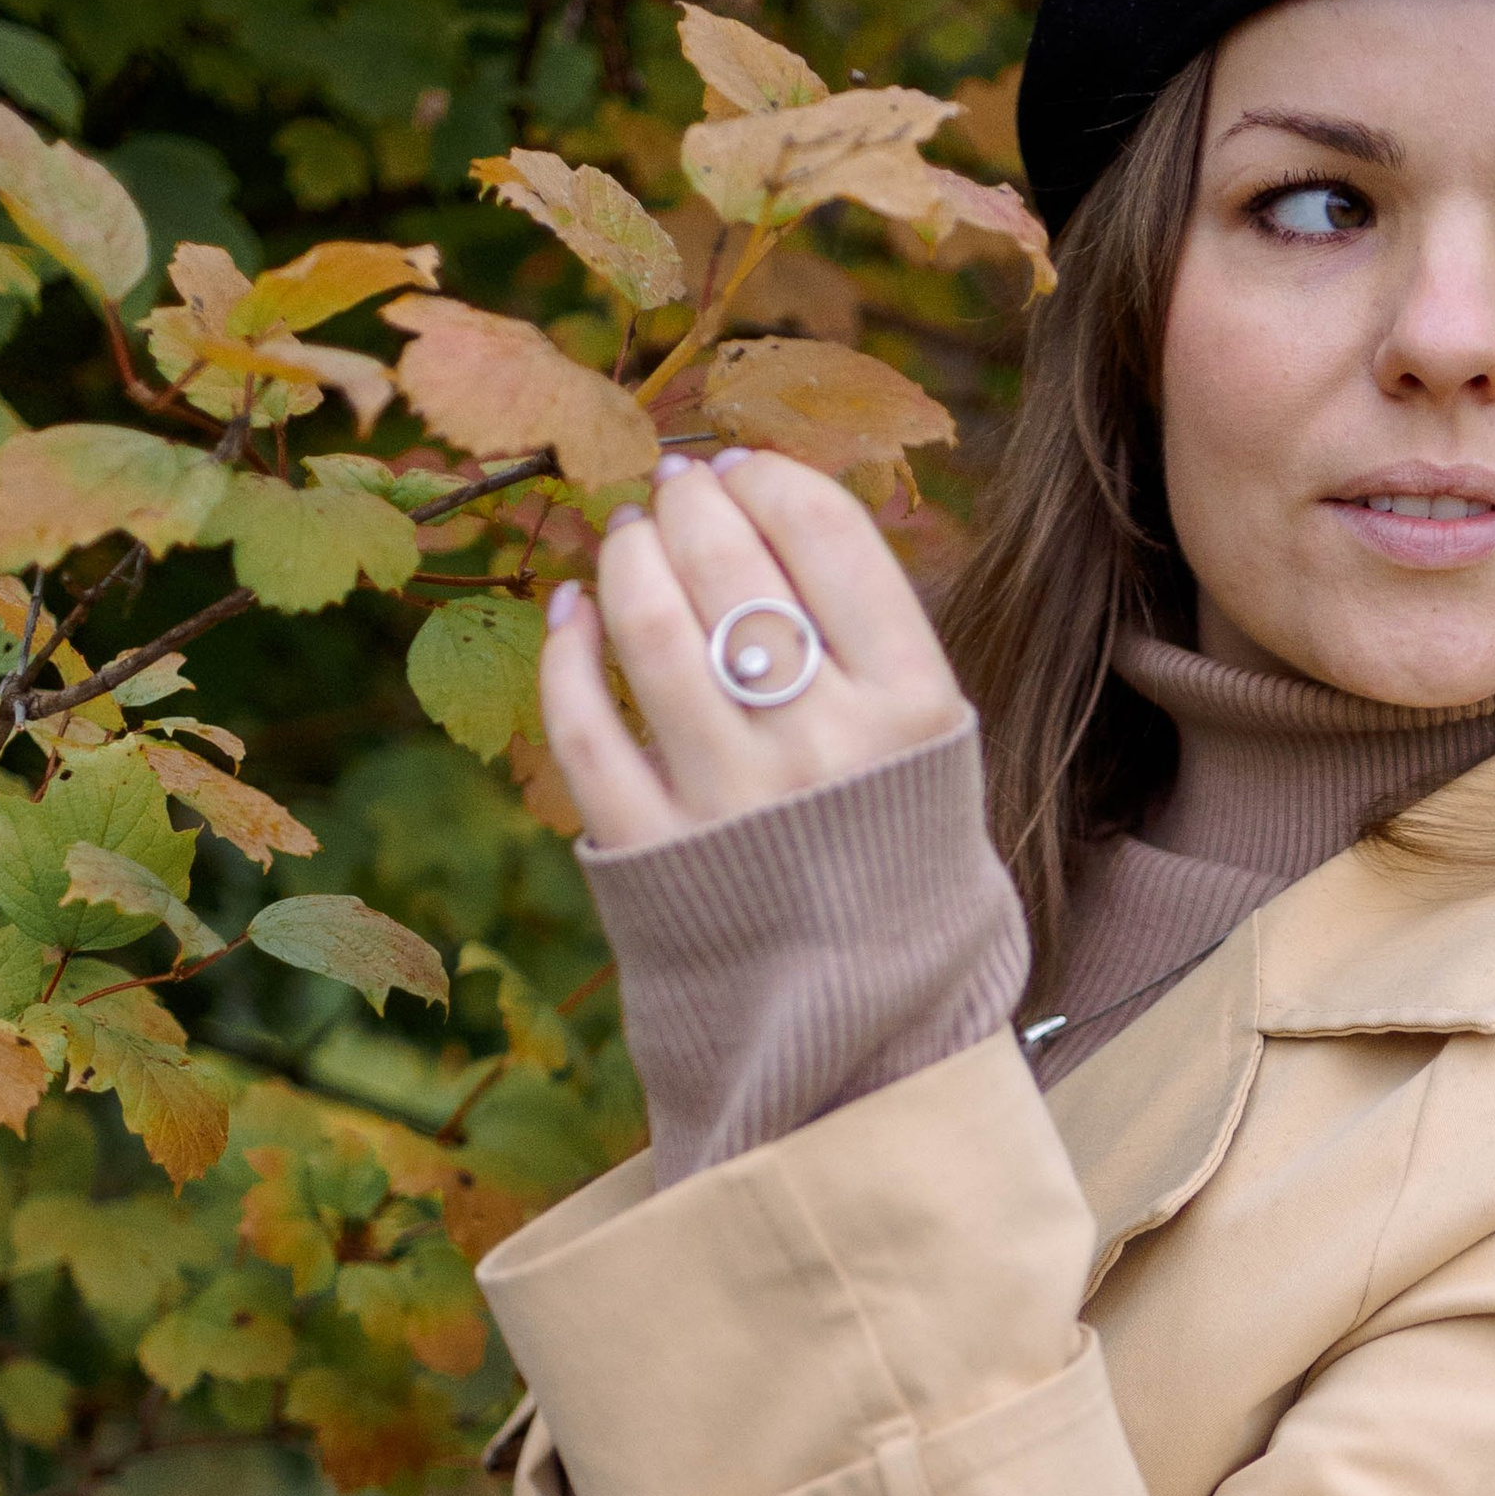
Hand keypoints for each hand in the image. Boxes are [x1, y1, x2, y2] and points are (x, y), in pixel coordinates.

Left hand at [536, 445, 972, 846]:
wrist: (870, 1026)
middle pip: (731, 565)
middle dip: (689, 501)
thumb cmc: (897, 858)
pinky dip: (565, 651)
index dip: (770, 478)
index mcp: (911, 707)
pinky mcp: (651, 855)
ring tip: (627, 536)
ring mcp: (731, 802)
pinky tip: (570, 611)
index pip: (829, 537)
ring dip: (625, 556)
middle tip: (673, 487)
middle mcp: (823, 747)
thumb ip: (873, 639)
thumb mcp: (929, 747)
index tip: (742, 470)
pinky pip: (583, 727)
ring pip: (650, 628)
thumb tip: (767, 503)